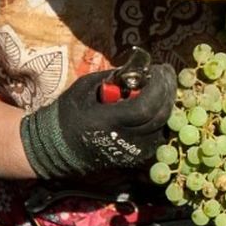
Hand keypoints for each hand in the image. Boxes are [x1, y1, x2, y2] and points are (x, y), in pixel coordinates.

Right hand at [18, 64, 174, 178]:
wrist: (58, 148)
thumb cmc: (70, 112)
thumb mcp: (87, 87)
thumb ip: (116, 78)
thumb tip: (142, 70)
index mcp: (107, 122)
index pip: (146, 106)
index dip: (159, 85)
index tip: (161, 68)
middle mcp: (124, 140)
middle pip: (160, 115)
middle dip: (167, 90)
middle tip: (166, 73)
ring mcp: (132, 152)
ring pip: (163, 125)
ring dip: (165, 102)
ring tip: (160, 85)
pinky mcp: (136, 158)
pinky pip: (157, 133)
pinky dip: (160, 116)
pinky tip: (154, 102)